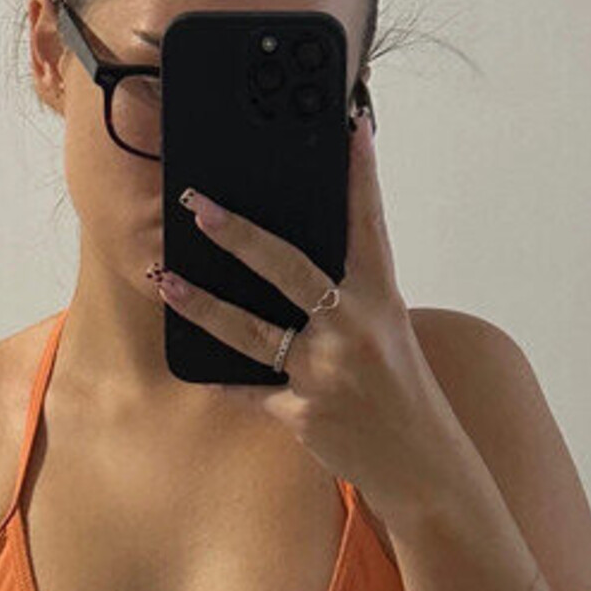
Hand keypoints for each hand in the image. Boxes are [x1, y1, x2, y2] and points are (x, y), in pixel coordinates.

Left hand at [156, 110, 458, 523]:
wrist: (422, 464)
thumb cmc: (400, 389)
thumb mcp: (388, 329)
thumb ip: (349, 290)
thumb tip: (300, 255)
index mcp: (381, 299)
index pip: (369, 224)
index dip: (360, 174)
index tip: (349, 127)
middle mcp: (355, 329)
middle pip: (289, 271)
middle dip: (239, 236)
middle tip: (198, 206)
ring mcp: (326, 372)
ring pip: (252, 332)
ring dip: (204, 305)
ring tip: (167, 280)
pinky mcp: (303, 412)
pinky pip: (248, 387)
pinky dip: (221, 374)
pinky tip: (190, 356)